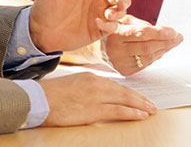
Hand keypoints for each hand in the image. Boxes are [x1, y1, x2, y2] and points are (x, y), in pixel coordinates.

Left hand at [30, 0, 145, 52]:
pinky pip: (113, 27)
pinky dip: (111, 25)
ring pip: (121, 11)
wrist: (39, 32)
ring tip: (107, 15)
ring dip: (119, 12)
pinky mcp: (98, 30)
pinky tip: (98, 24)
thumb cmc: (45, 6)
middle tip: (118, 3)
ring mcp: (99, 14)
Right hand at [39, 73, 156, 125]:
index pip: (116, 85)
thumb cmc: (51, 96)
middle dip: (140, 98)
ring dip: (140, 105)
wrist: (38, 100)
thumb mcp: (73, 85)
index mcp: (91, 77)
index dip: (130, 92)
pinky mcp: (93, 110)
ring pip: (124, 100)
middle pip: (124, 91)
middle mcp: (96, 84)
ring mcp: (95, 96)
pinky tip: (140, 115)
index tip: (139, 97)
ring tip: (150, 110)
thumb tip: (101, 97)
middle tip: (152, 104)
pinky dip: (131, 112)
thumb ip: (88, 88)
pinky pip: (117, 111)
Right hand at [103, 15, 182, 75]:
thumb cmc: (114, 30)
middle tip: (178, 37)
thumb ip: (142, 25)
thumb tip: (164, 31)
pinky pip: (145, 64)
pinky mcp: (124, 71)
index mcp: (116, 34)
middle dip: (166, 42)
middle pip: (147, 47)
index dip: (159, 33)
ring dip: (164, 50)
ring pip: (148, 58)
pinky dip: (155, 57)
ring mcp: (120, 63)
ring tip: (174, 42)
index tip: (174, 31)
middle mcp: (116, 50)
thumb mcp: (124, 20)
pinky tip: (162, 50)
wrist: (97, 48)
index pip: (141, 34)